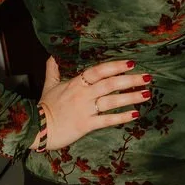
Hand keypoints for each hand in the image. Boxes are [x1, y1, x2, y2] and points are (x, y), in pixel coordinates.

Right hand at [34, 57, 151, 150]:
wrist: (36, 128)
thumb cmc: (45, 107)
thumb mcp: (49, 85)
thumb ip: (53, 70)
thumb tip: (52, 56)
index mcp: (76, 83)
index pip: (98, 71)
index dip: (115, 66)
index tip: (131, 63)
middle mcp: (83, 94)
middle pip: (110, 84)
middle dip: (130, 80)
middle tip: (147, 78)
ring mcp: (85, 110)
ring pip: (111, 101)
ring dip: (130, 97)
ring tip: (146, 94)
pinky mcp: (86, 125)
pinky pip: (107, 120)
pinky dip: (122, 116)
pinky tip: (135, 114)